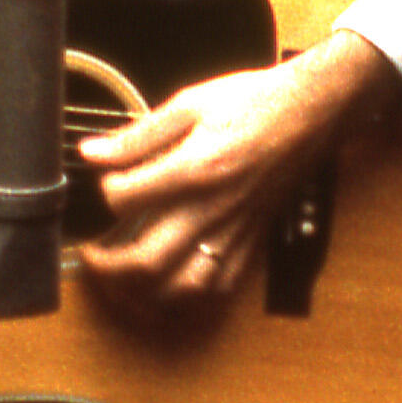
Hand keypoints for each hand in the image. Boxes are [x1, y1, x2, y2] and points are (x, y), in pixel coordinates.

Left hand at [76, 30, 401, 320]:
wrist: (310, 112)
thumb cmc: (253, 103)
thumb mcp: (189, 103)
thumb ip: (138, 135)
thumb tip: (93, 151)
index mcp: (195, 168)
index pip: (124, 199)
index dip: (102, 194)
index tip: (102, 183)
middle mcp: (213, 209)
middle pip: (148, 261)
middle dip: (107, 268)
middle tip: (91, 255)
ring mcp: (234, 232)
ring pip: (182, 288)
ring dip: (143, 295)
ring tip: (120, 281)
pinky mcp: (251, 242)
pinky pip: (219, 289)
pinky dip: (187, 299)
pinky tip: (167, 289)